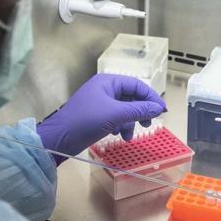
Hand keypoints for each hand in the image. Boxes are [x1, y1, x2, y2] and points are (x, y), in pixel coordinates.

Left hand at [36, 74, 166, 164]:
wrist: (58, 139)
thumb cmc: (85, 121)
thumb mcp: (116, 115)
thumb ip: (139, 110)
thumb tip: (159, 108)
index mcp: (108, 81)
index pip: (136, 85)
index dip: (151, 97)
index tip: (162, 111)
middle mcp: (104, 89)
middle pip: (131, 97)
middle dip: (140, 111)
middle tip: (148, 124)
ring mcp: (100, 102)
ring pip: (124, 109)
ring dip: (130, 122)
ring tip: (128, 136)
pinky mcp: (96, 116)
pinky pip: (116, 117)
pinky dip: (120, 126)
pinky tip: (118, 135)